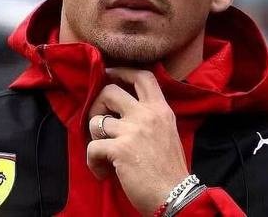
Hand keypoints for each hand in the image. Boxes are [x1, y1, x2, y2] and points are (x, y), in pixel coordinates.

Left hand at [86, 68, 188, 215]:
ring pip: (95, 120)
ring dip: (94, 138)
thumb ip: (151, 118)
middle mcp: (147, 114)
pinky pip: (91, 148)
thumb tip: (124, 112)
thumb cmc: (170, 170)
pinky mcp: (119, 149)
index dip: (121, 71)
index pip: (142, 76)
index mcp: (161, 109)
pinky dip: (93, 162)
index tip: (109, 75)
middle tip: (99, 124)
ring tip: (104, 154)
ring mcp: (132, 130)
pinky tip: (103, 172)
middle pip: (109, 91)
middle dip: (97, 105)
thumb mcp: (168, 133)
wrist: (175, 196)